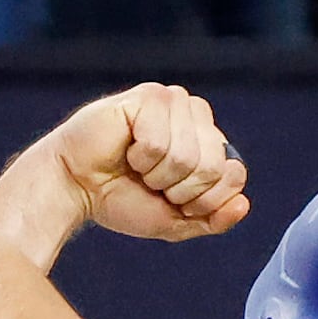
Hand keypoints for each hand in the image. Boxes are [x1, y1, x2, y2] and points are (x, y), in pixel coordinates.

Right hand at [35, 84, 248, 243]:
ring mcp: (173, 101)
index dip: (202, 200)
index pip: (233, 174)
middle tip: (150, 183)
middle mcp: (195, 115)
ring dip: (156, 174)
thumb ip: (212, 219)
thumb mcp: (174, 221)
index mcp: (207, 140)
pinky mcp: (148, 97)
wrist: (75, 188)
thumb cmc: (120, 198)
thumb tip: (242, 205)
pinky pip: (159, 142)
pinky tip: (125, 149)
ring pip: (187, 155)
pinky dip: (139, 158)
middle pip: (213, 166)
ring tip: (135, 165)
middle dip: (179, 189)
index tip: (172, 199)